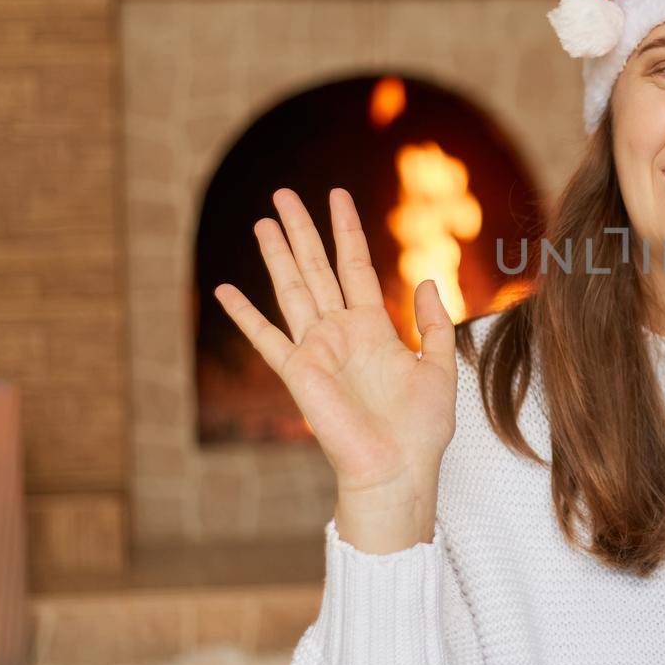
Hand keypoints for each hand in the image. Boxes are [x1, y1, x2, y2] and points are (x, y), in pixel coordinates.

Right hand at [213, 188, 456, 547]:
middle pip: (318, 268)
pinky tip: (225, 291)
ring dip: (278, 255)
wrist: (398, 470)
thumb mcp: (438, 367)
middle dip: (302, 230)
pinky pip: (267, 337)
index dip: (347, 230)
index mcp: (374, 328)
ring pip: (293, 289)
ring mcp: (317, 350)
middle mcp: (341, 333)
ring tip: (264, 220)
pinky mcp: (298, 373)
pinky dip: (245, 315)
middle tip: (284, 195)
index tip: (337, 196)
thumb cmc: (421, 429)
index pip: (356, 266)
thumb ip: (433, 323)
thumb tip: (425, 280)